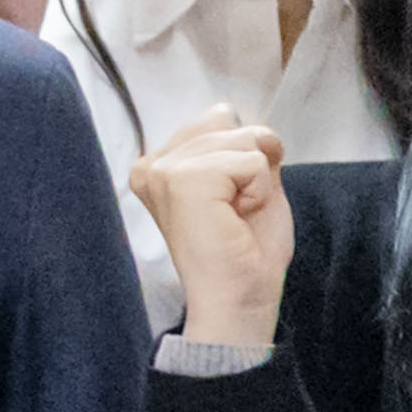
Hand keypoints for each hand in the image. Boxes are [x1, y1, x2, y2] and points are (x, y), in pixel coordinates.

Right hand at [128, 101, 292, 350]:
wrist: (240, 301)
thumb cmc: (246, 254)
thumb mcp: (252, 185)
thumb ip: (242, 147)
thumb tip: (226, 109)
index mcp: (161, 165)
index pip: (219, 120)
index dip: (246, 159)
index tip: (230, 204)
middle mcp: (152, 163)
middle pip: (233, 124)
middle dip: (254, 168)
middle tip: (236, 215)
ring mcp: (163, 169)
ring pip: (245, 139)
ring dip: (257, 181)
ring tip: (235, 217)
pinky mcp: (182, 179)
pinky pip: (251, 160)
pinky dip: (259, 190)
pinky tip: (236, 219)